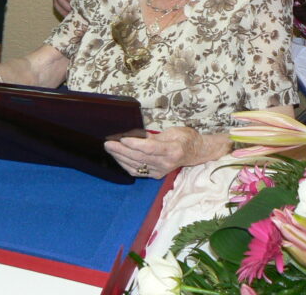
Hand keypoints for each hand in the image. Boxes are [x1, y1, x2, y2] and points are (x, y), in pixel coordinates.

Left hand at [105, 127, 230, 178]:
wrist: (197, 153)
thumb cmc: (186, 138)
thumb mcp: (174, 131)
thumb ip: (156, 136)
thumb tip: (137, 136)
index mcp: (172, 150)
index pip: (149, 148)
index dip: (134, 144)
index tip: (122, 138)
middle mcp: (166, 163)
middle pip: (139, 158)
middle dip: (121, 150)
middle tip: (108, 143)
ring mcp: (160, 171)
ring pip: (136, 166)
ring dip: (120, 157)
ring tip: (110, 148)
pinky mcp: (156, 175)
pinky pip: (137, 171)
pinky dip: (125, 165)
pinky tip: (118, 158)